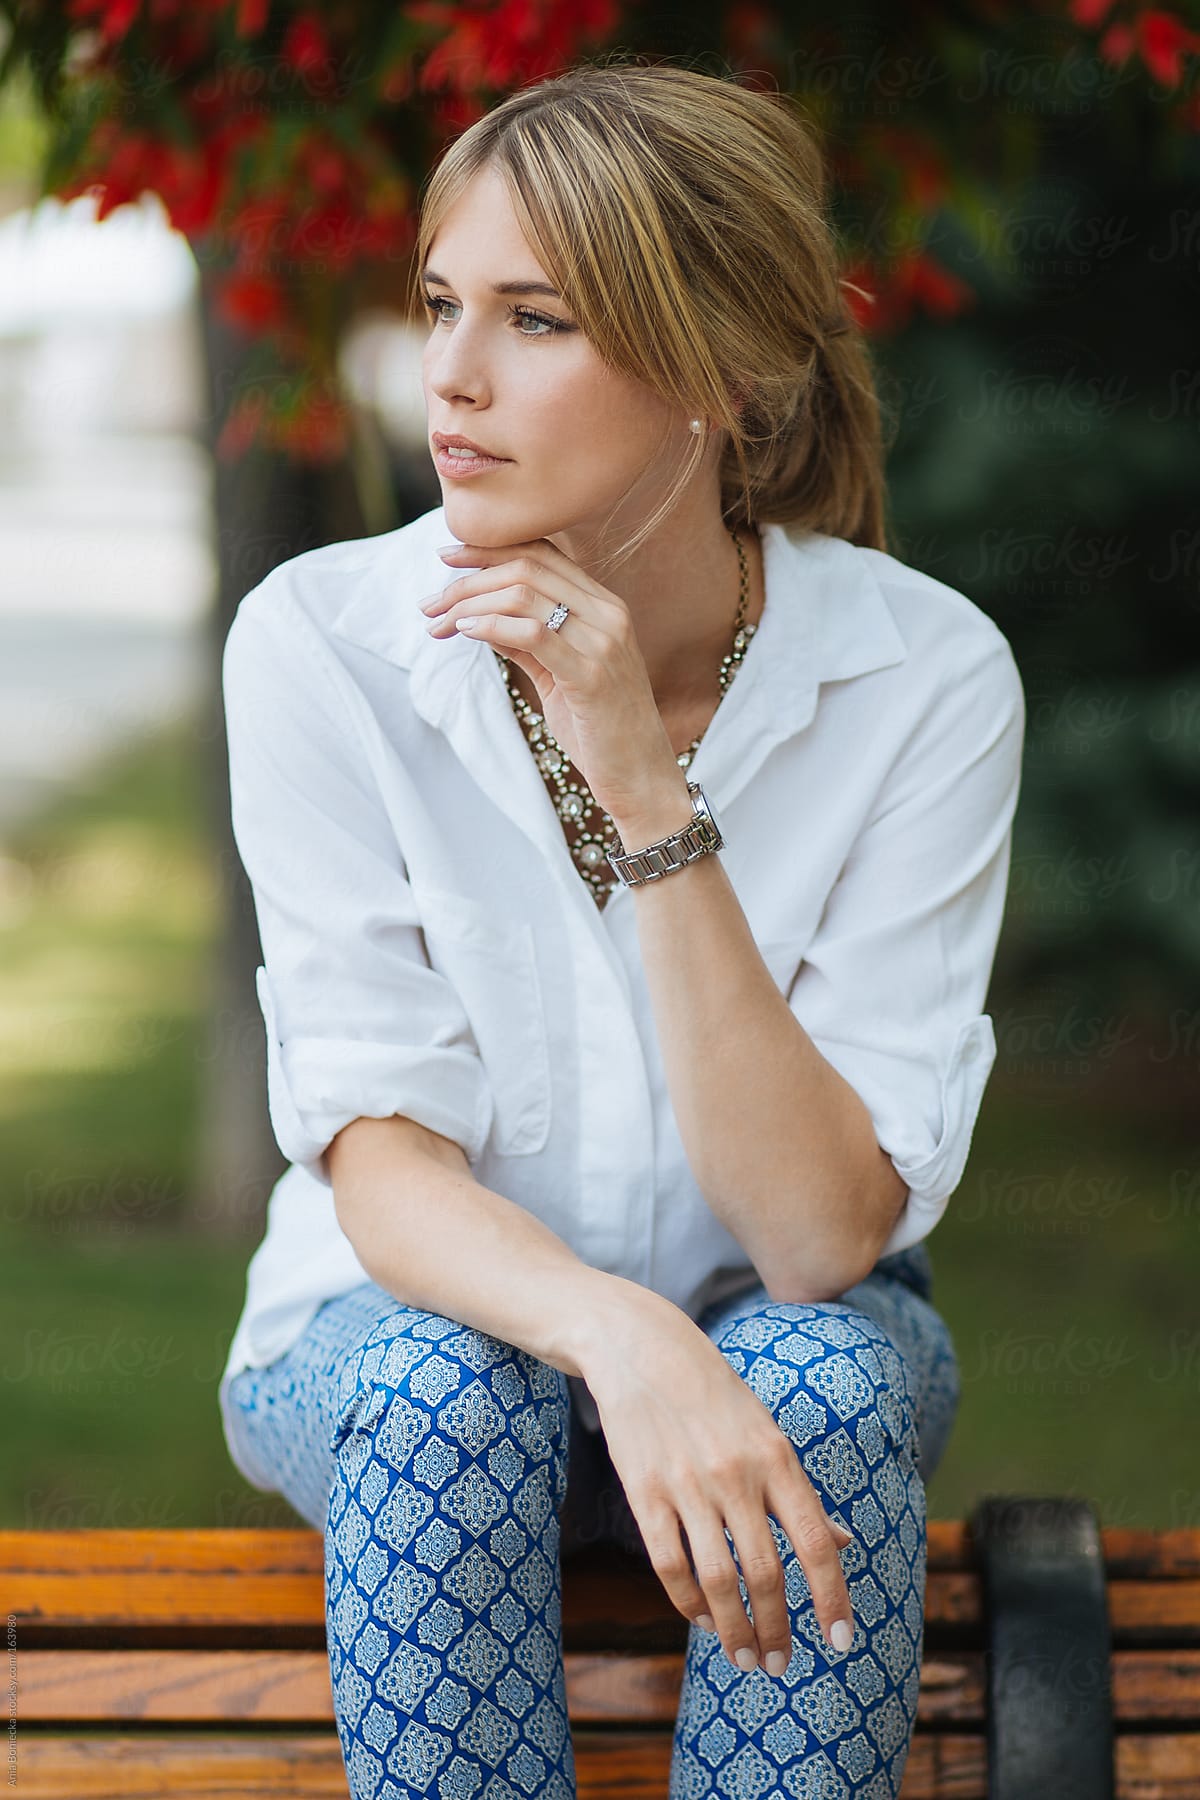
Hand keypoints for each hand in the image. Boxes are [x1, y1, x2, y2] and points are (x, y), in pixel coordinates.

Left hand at [420, 538, 684, 824]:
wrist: (641, 777)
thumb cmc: (599, 730)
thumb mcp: (558, 676)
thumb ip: (527, 643)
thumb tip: (480, 619)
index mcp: (604, 607)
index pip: (542, 553)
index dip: (489, 548)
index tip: (446, 556)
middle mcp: (608, 614)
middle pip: (527, 567)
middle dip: (468, 580)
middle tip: (429, 604)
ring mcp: (603, 642)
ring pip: (523, 595)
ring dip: (469, 605)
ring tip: (438, 624)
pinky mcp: (591, 675)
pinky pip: (532, 634)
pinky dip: (491, 627)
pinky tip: (465, 633)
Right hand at [576, 1276, 856, 1675]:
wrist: (642, 1347)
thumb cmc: (713, 1393)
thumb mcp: (766, 1431)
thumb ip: (799, 1491)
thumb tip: (841, 1541)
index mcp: (777, 1457)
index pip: (815, 1542)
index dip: (832, 1599)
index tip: (842, 1641)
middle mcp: (737, 1474)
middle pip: (765, 1574)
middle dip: (777, 1631)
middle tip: (778, 1666)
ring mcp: (688, 1484)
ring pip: (718, 1580)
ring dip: (735, 1630)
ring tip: (744, 1657)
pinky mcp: (645, 1492)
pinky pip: (670, 1565)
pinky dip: (688, 1603)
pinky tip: (701, 1619)